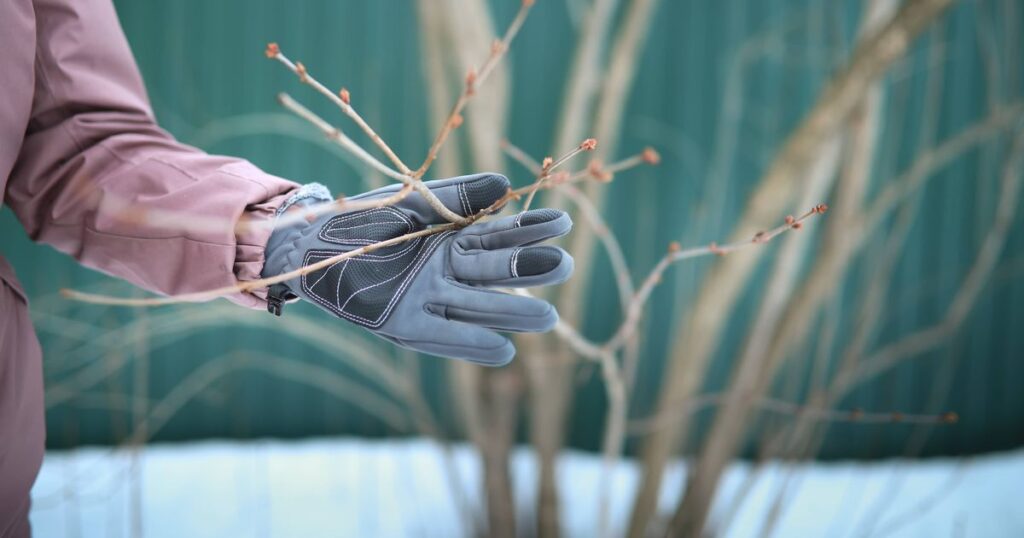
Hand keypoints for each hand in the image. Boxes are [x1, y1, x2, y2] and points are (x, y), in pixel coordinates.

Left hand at [262, 174, 572, 364]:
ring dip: (510, 313)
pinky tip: (503, 351)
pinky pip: (442, 336)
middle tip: (565, 266)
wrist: (308, 242)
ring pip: (477, 305)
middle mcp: (448, 272)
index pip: (502, 235)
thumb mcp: (415, 201)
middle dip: (529, 269)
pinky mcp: (402, 323)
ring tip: (548, 318)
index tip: (562, 222)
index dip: (531, 229)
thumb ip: (459, 195)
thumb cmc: (364, 219)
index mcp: (455, 240)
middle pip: (496, 271)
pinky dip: (470, 344)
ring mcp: (428, 298)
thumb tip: (506, 186)